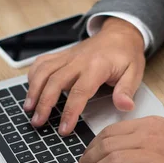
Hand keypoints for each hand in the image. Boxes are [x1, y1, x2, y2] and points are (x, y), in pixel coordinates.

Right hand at [25, 17, 145, 135]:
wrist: (119, 34)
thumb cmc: (126, 55)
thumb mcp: (134, 73)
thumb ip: (126, 91)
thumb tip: (125, 107)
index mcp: (97, 66)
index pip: (80, 92)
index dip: (70, 112)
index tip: (64, 128)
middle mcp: (79, 60)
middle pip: (55, 82)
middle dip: (44, 104)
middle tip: (38, 122)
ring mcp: (68, 56)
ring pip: (44, 71)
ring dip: (34, 90)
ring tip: (29, 109)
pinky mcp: (62, 55)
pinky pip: (42, 62)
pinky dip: (33, 75)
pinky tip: (30, 89)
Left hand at [72, 117, 163, 162]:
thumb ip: (147, 133)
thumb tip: (127, 143)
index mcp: (148, 125)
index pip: (109, 133)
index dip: (91, 147)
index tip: (85, 158)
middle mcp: (147, 137)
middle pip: (105, 146)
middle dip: (86, 162)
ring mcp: (154, 155)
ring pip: (112, 162)